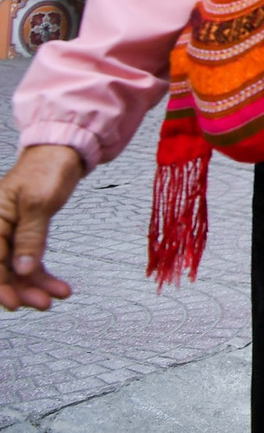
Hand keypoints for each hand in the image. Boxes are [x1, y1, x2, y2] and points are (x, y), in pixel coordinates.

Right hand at [0, 145, 83, 310]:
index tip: (15, 304)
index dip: (0, 286)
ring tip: (56, 296)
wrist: (63, 153)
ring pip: (15, 270)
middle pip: (1, 270)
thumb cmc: (47, 169)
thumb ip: (29, 237)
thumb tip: (21, 269)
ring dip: (34, 286)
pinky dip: (42, 275)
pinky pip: (28, 261)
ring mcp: (8, 234)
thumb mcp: (39, 202)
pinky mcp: (23, 235)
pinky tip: (58, 286)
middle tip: (43, 304)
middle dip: (21, 290)